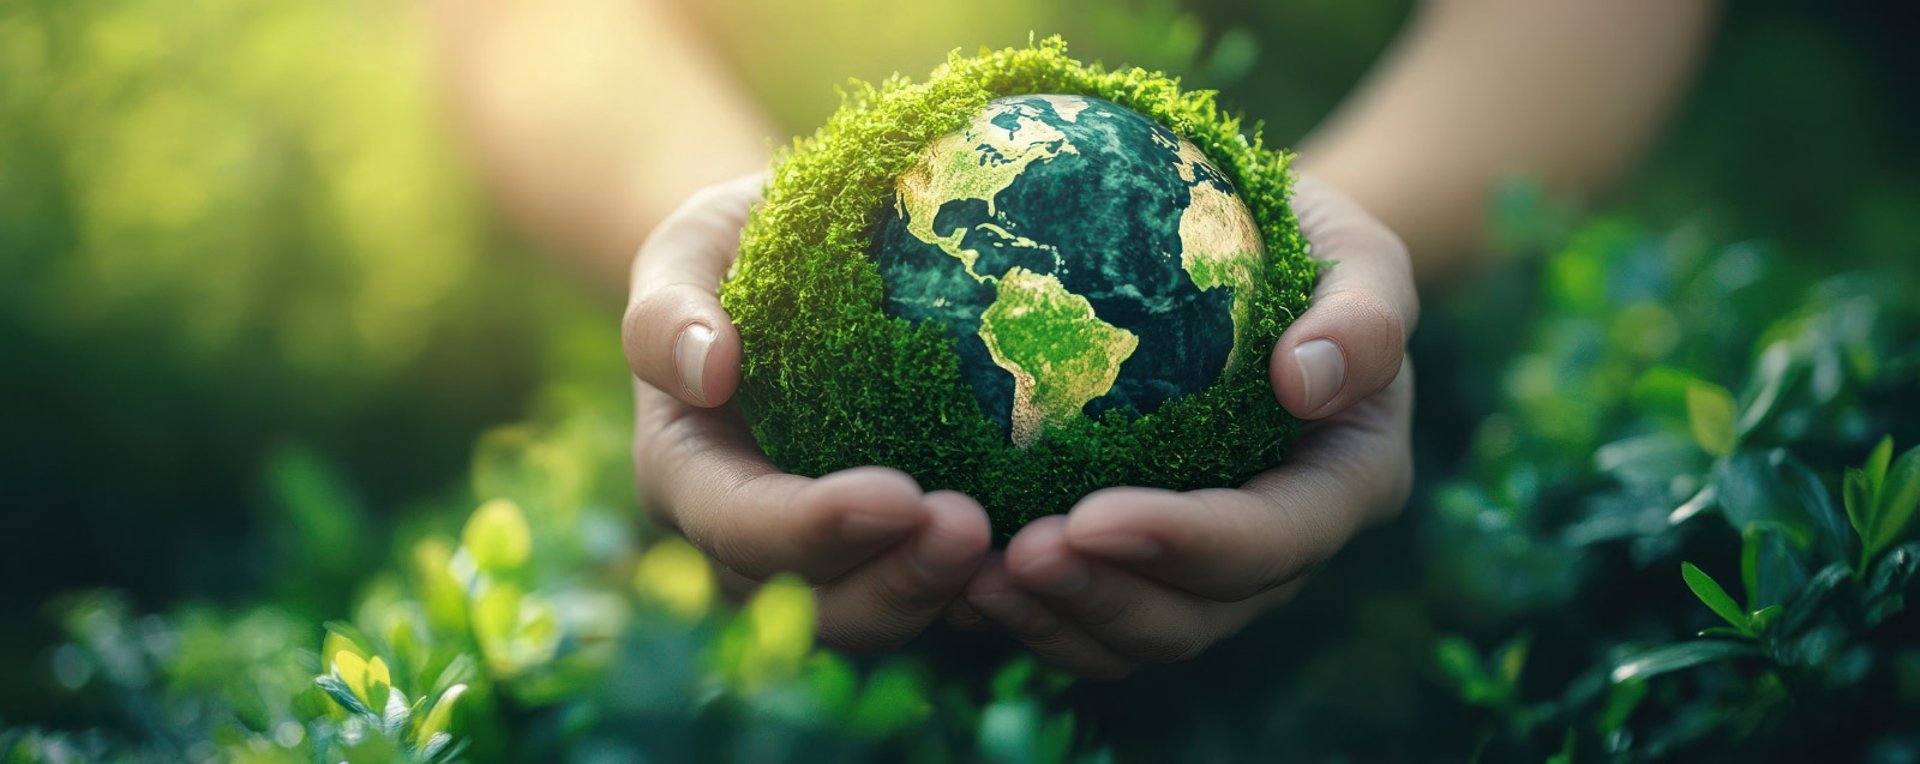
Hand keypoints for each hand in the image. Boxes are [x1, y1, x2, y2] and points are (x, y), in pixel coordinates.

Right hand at [622, 174, 991, 649]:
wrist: (795, 261)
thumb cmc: (736, 247)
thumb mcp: (689, 250)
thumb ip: (670, 306)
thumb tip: (708, 369)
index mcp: (688, 475)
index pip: (741, 523)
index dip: (813, 527)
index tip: (898, 495)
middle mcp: (749, 538)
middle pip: (815, 601)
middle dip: (894, 581)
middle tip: (973, 531)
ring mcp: (824, 555)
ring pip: (880, 614)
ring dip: (944, 594)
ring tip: (1019, 550)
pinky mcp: (890, 548)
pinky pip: (935, 591)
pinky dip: (985, 589)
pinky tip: (1044, 556)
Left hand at [954, 175, 1418, 677]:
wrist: (1260, 259)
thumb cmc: (1310, 243)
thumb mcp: (1358, 255)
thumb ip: (1362, 315)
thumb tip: (1304, 379)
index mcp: (1348, 483)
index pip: (1270, 540)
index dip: (1181, 543)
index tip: (1087, 517)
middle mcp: (1286, 548)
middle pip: (1199, 613)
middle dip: (1105, 597)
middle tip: (1014, 558)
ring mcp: (1217, 569)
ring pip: (1141, 635)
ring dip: (1057, 622)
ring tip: (972, 584)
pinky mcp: (1152, 564)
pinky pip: (1095, 619)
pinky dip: (1034, 616)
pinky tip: (961, 586)